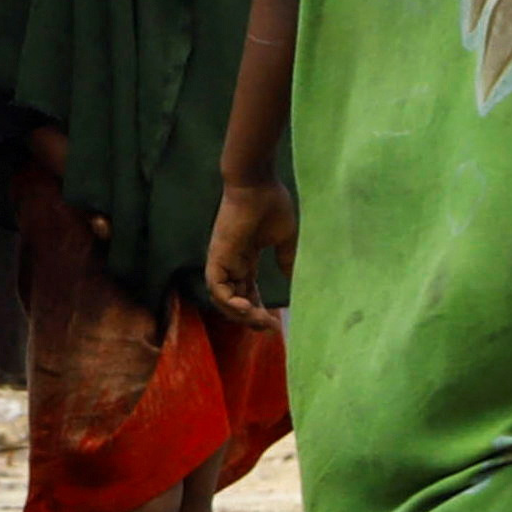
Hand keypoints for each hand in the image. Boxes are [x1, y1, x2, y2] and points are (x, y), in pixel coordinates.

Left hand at [204, 179, 293, 326]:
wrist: (258, 183)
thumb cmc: (271, 204)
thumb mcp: (284, 240)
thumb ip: (287, 261)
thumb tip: (295, 282)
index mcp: (245, 260)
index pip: (248, 293)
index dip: (260, 310)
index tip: (277, 323)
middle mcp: (231, 264)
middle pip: (235, 301)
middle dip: (252, 319)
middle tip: (271, 328)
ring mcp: (222, 260)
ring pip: (223, 299)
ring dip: (241, 315)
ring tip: (261, 321)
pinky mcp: (217, 256)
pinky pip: (216, 286)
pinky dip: (228, 301)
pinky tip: (246, 308)